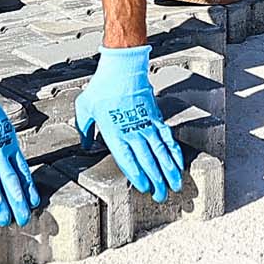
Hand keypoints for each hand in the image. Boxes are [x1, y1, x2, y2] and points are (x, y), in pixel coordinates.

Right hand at [0, 57, 41, 227]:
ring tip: (6, 219)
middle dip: (17, 202)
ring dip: (0, 203)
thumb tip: (5, 153)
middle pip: (11, 180)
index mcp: (8, 142)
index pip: (22, 170)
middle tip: (23, 219)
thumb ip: (3, 139)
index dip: (28, 187)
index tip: (33, 202)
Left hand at [75, 44, 185, 200]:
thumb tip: (86, 145)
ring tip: (175, 184)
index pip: (128, 160)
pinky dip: (173, 151)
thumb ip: (85, 130)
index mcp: (114, 133)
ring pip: (161, 152)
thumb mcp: (84, 109)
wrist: (123, 66)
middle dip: (156, 180)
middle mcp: (133, 131)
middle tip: (162, 196)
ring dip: (169, 170)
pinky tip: (178, 162)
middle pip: (147, 161)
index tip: (145, 188)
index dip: (138, 176)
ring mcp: (146, 124)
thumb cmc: (101, 87)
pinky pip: (167, 137)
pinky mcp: (155, 116)